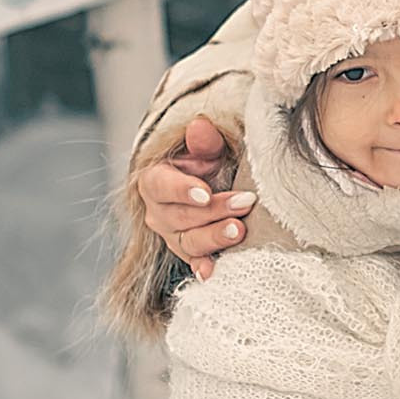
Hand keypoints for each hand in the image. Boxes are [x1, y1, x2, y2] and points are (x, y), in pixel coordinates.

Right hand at [139, 115, 251, 277]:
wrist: (211, 181)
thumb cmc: (208, 160)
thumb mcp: (206, 145)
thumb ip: (203, 139)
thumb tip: (201, 126)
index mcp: (154, 180)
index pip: (162, 186)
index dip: (182, 191)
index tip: (205, 193)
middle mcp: (157, 212)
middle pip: (179, 217)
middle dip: (213, 211)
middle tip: (244, 203)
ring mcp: (172, 235)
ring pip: (187, 241)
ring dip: (213, 238)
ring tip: (239, 230)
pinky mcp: (188, 251)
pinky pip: (194, 262)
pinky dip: (202, 268)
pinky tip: (212, 272)